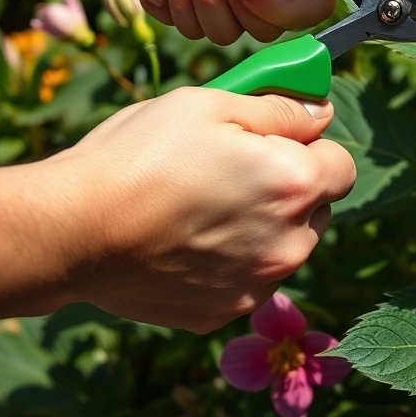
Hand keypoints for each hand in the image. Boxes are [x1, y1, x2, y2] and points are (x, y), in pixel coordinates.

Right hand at [53, 87, 354, 332]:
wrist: (72, 231)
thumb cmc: (139, 155)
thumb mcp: (211, 104)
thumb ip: (281, 109)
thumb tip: (322, 113)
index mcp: (295, 185)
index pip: (342, 166)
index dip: (311, 148)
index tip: (276, 141)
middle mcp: (291, 243)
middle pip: (317, 210)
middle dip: (291, 188)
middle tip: (234, 170)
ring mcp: (258, 284)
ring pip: (285, 247)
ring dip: (264, 227)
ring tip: (203, 206)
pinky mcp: (224, 311)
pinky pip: (247, 279)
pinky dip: (231, 261)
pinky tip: (186, 240)